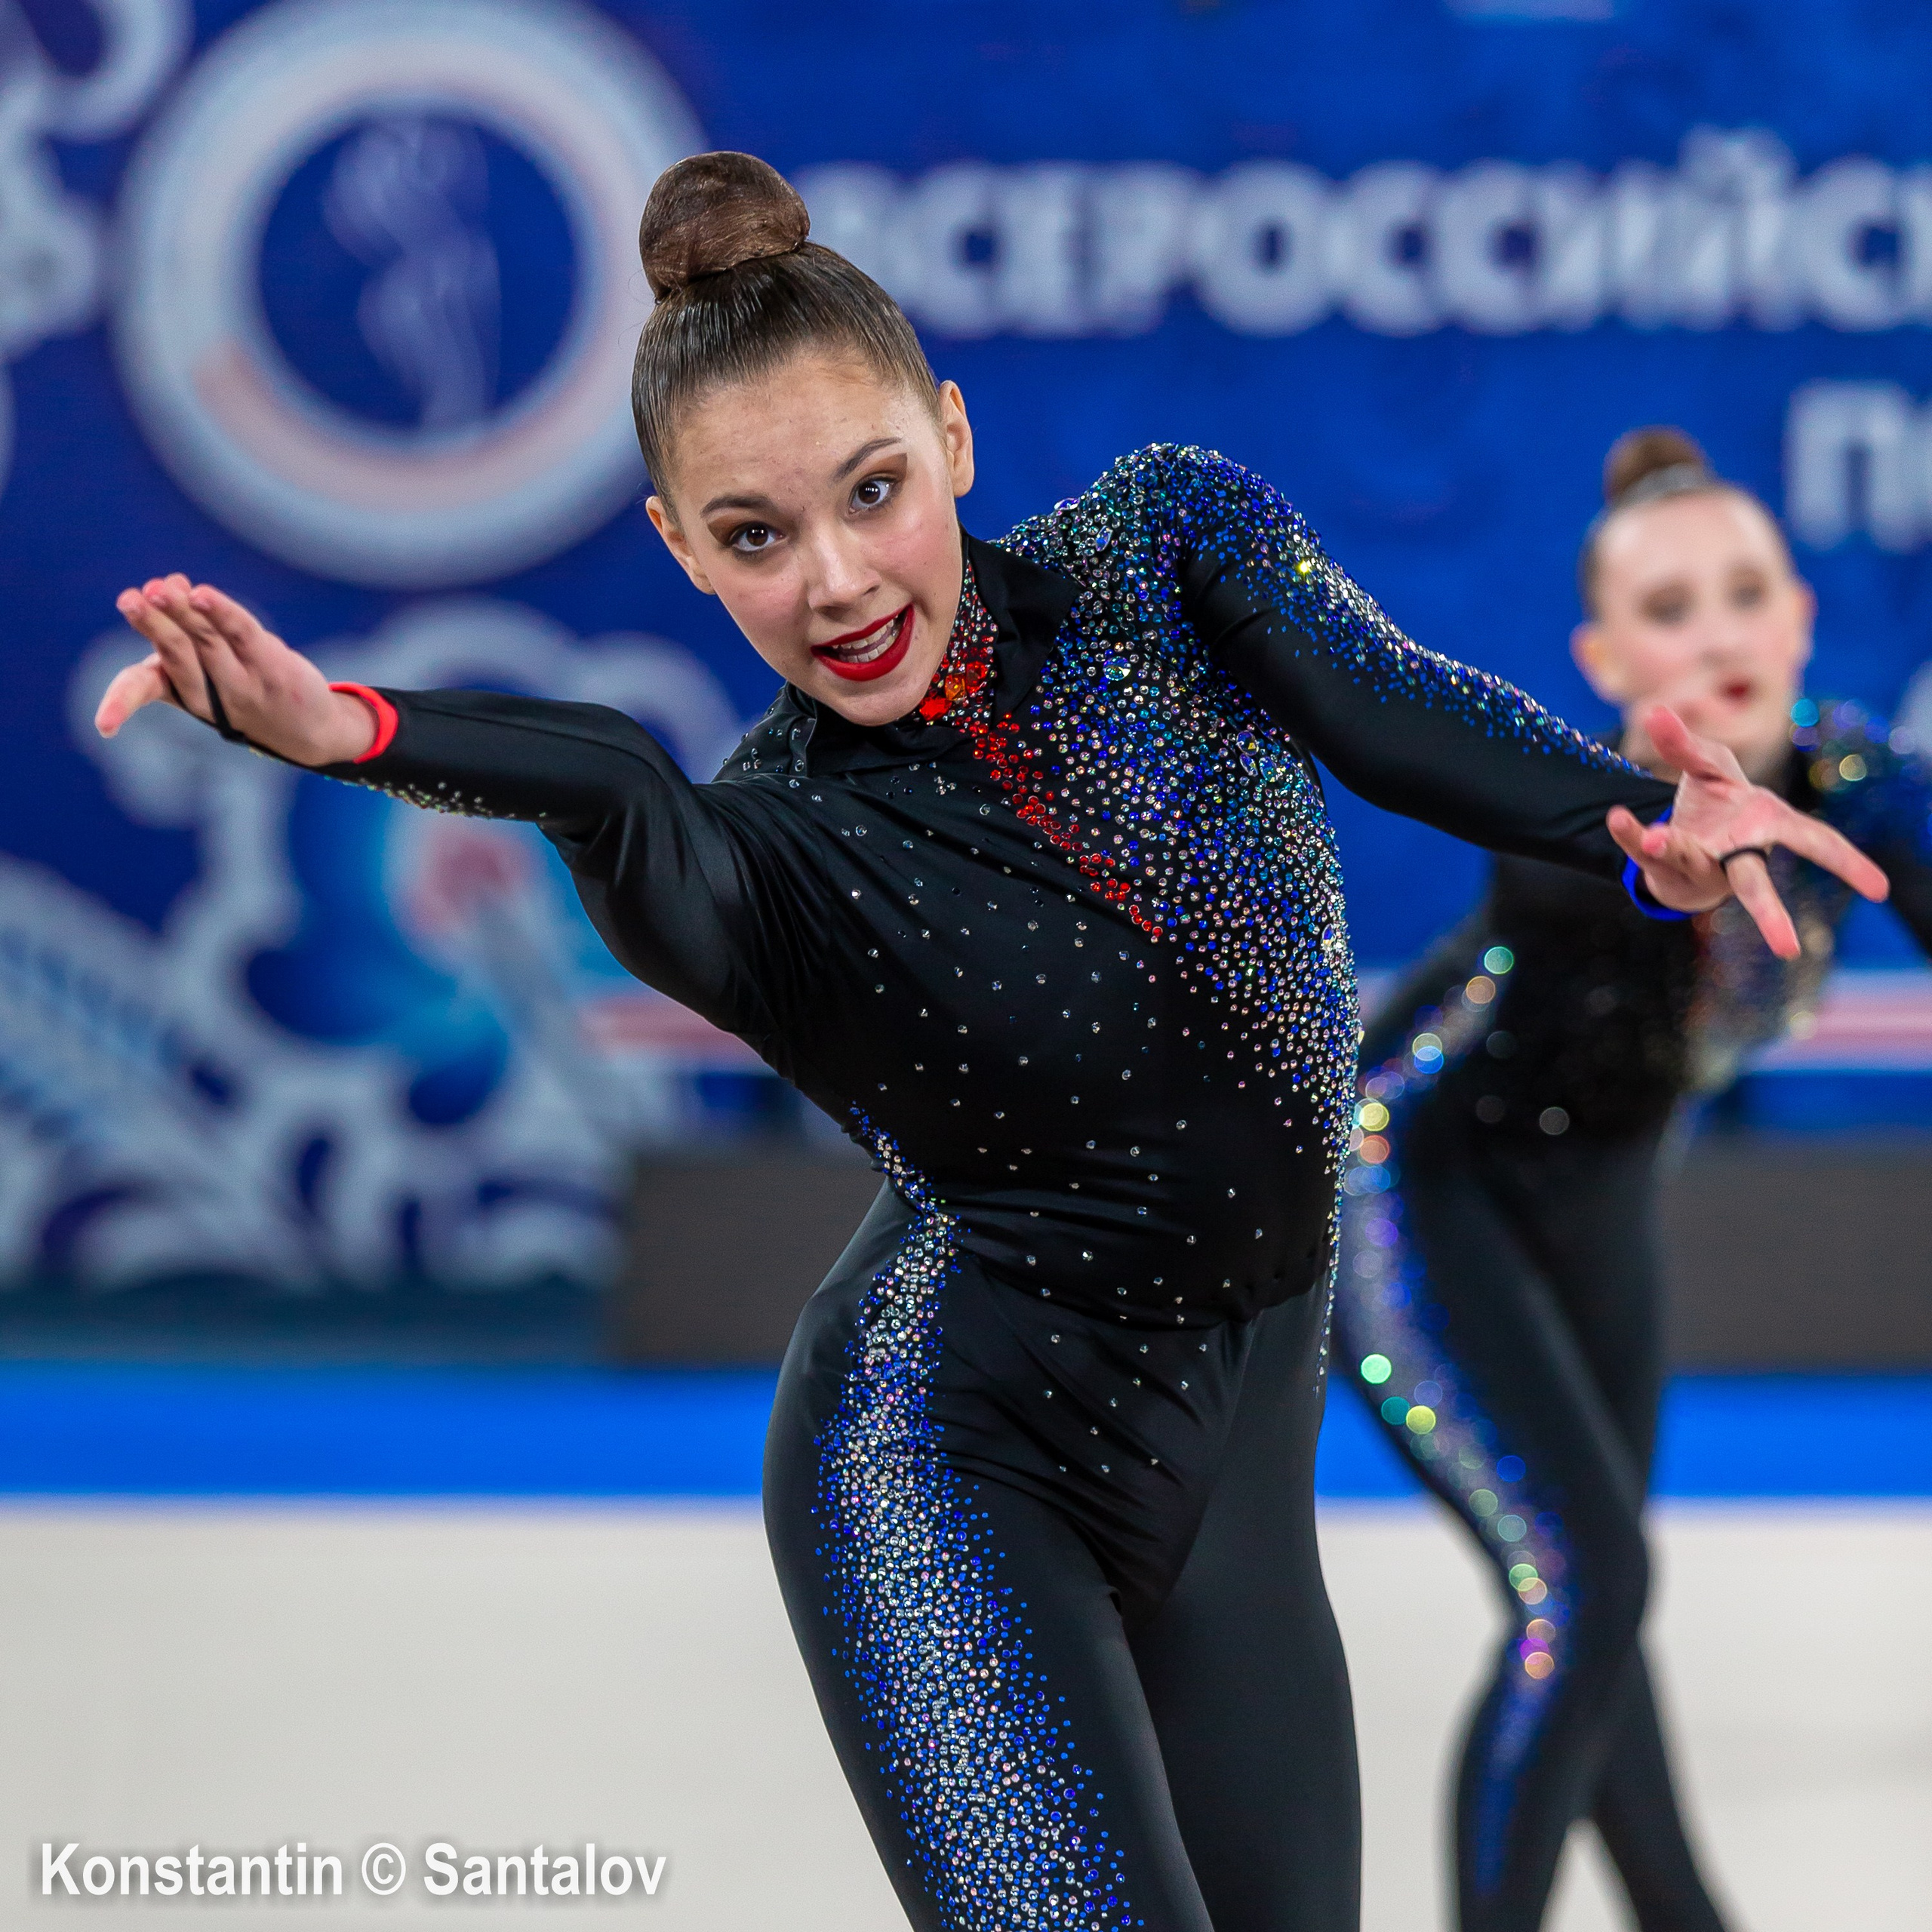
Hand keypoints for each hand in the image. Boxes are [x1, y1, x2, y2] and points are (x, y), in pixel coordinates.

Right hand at [96, 575, 376, 767]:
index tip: (103, 726)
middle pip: (174, 652)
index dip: (120, 702)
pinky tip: (201, 594)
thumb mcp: (213, 669)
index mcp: (182, 692)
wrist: (310, 730)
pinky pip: (241, 632)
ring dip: (181, 610)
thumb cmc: (247, 691)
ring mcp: (242, 681)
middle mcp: (208, 692)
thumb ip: (190, 626)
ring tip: (159, 589)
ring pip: (205, 638)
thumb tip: (173, 582)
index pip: (142, 690)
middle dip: (152, 624)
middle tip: (129, 599)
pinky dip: (220, 612)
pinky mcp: (271, 666)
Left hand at [1605, 705, 1887, 959]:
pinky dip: (1631, 834)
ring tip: (1658, 839)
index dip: (1849, 864)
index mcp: (1769, 827)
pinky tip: (1617, 818)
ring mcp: (1700, 865)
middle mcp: (1738, 856)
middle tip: (1787, 949)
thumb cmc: (1712, 801)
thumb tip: (1655, 711)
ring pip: (1690, 861)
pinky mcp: (1662, 866)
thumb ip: (1685, 743)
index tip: (1880, 890)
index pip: (1818, 844)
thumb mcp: (1708, 766)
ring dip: (1675, 849)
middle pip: (1755, 888)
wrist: (1673, 831)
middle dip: (1769, 915)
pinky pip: (1646, 851)